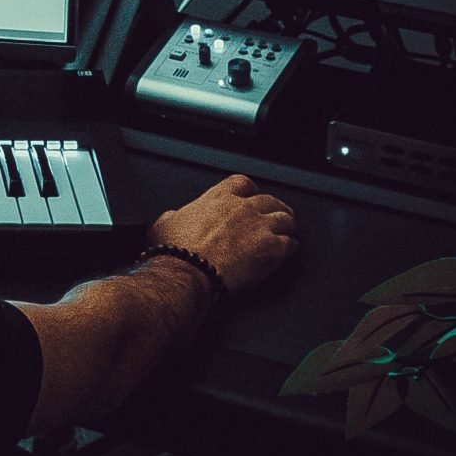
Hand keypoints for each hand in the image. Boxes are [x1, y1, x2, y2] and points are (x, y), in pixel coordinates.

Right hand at [148, 173, 297, 293]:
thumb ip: (173, 216)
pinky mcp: (272, 249)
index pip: (242, 183)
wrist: (187, 272)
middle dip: (274, 207)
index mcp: (217, 199)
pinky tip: (289, 250)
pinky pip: (290, 243)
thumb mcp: (164, 225)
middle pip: (269, 200)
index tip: (252, 196)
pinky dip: (291, 246)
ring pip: (285, 218)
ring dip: (287, 225)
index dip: (250, 190)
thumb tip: (171, 217)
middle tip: (277, 214)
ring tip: (288, 230)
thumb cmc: (175, 252)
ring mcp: (260, 227)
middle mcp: (242, 208)